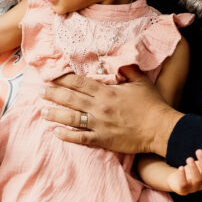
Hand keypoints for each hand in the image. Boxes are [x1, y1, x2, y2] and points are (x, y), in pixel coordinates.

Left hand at [40, 66, 183, 155]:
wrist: (161, 129)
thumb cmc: (152, 105)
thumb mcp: (140, 82)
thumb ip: (127, 70)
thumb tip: (118, 61)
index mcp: (107, 92)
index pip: (79, 83)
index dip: (63, 79)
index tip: (51, 76)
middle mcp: (99, 108)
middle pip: (70, 99)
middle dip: (53, 94)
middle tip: (40, 91)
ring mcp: (99, 125)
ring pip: (71, 118)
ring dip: (55, 114)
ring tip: (43, 112)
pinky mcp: (103, 140)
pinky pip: (81, 138)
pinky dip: (67, 135)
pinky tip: (56, 133)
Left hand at [166, 150, 201, 194]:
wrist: (175, 180)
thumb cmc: (191, 170)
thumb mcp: (200, 165)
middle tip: (198, 151)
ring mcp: (194, 189)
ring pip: (197, 179)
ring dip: (194, 168)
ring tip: (189, 158)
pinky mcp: (183, 190)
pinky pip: (183, 184)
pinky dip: (182, 175)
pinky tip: (181, 167)